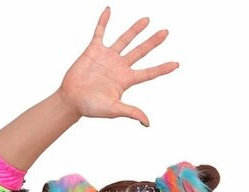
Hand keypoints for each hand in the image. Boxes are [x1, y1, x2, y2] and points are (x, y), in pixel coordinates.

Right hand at [58, 7, 178, 125]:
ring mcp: (107, 57)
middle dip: (153, 42)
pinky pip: (100, 32)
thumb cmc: (91, 107)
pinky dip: (104, 21)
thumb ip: (130, 112)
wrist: (72, 100)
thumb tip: (147, 122)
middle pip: (140, 51)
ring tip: (147, 20)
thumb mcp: (113, 110)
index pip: (148, 73)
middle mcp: (119, 66)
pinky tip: (109, 10)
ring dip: (135, 30)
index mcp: (126, 80)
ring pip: (125, 39)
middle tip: (166, 32)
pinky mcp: (94, 50)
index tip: (177, 64)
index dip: (162, 68)